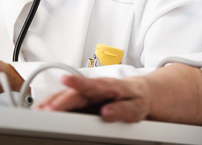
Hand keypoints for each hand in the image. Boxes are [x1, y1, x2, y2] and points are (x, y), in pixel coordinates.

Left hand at [38, 63, 201, 127]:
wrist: (161, 94)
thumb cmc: (127, 100)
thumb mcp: (103, 104)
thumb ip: (81, 108)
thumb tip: (51, 111)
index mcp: (98, 91)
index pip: (74, 94)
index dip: (58, 99)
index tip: (41, 108)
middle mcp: (111, 89)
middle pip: (86, 91)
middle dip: (67, 97)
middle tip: (49, 107)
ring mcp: (127, 94)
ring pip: (105, 90)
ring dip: (87, 90)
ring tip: (71, 92)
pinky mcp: (141, 105)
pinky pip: (130, 108)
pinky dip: (118, 110)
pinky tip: (107, 113)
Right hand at [38, 75, 151, 122]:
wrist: (141, 93)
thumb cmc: (138, 99)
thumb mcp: (137, 107)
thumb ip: (122, 110)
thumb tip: (106, 113)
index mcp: (110, 87)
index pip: (92, 85)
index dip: (78, 83)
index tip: (65, 81)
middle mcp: (97, 87)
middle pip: (75, 93)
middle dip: (60, 100)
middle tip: (46, 109)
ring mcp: (89, 92)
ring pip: (68, 94)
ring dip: (53, 101)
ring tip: (39, 109)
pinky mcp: (84, 98)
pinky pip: (67, 99)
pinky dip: (55, 103)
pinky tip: (44, 108)